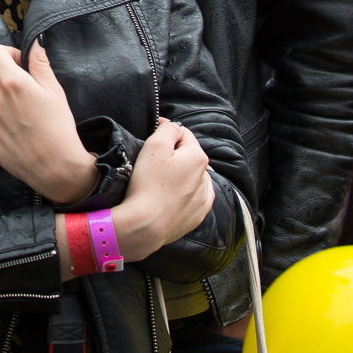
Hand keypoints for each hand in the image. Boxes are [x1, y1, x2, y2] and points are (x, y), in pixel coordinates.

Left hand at [0, 43, 95, 203]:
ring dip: (4, 104)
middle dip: (6, 79)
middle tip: (27, 93)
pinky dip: (1, 125)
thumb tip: (34, 44)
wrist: (56, 169)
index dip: (6, 54)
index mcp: (12, 83)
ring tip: (27, 119)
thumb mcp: (55, 91)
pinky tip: (20, 134)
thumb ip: (40, 63)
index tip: (19, 64)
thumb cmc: (59, 129)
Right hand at [113, 119, 213, 261]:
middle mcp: (206, 177)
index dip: (165, 130)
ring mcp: (203, 198)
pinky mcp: (196, 215)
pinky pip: (192, 197)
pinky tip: (169, 195)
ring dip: (179, 174)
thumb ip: (168, 129)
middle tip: (151, 160)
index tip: (150, 134)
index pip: (183, 133)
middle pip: (187, 155)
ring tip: (159, 180)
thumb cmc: (148, 184)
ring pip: (191, 177)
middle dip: (173, 154)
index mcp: (198, 157)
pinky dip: (183, 193)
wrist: (146, 225)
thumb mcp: (155, 145)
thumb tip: (173, 126)